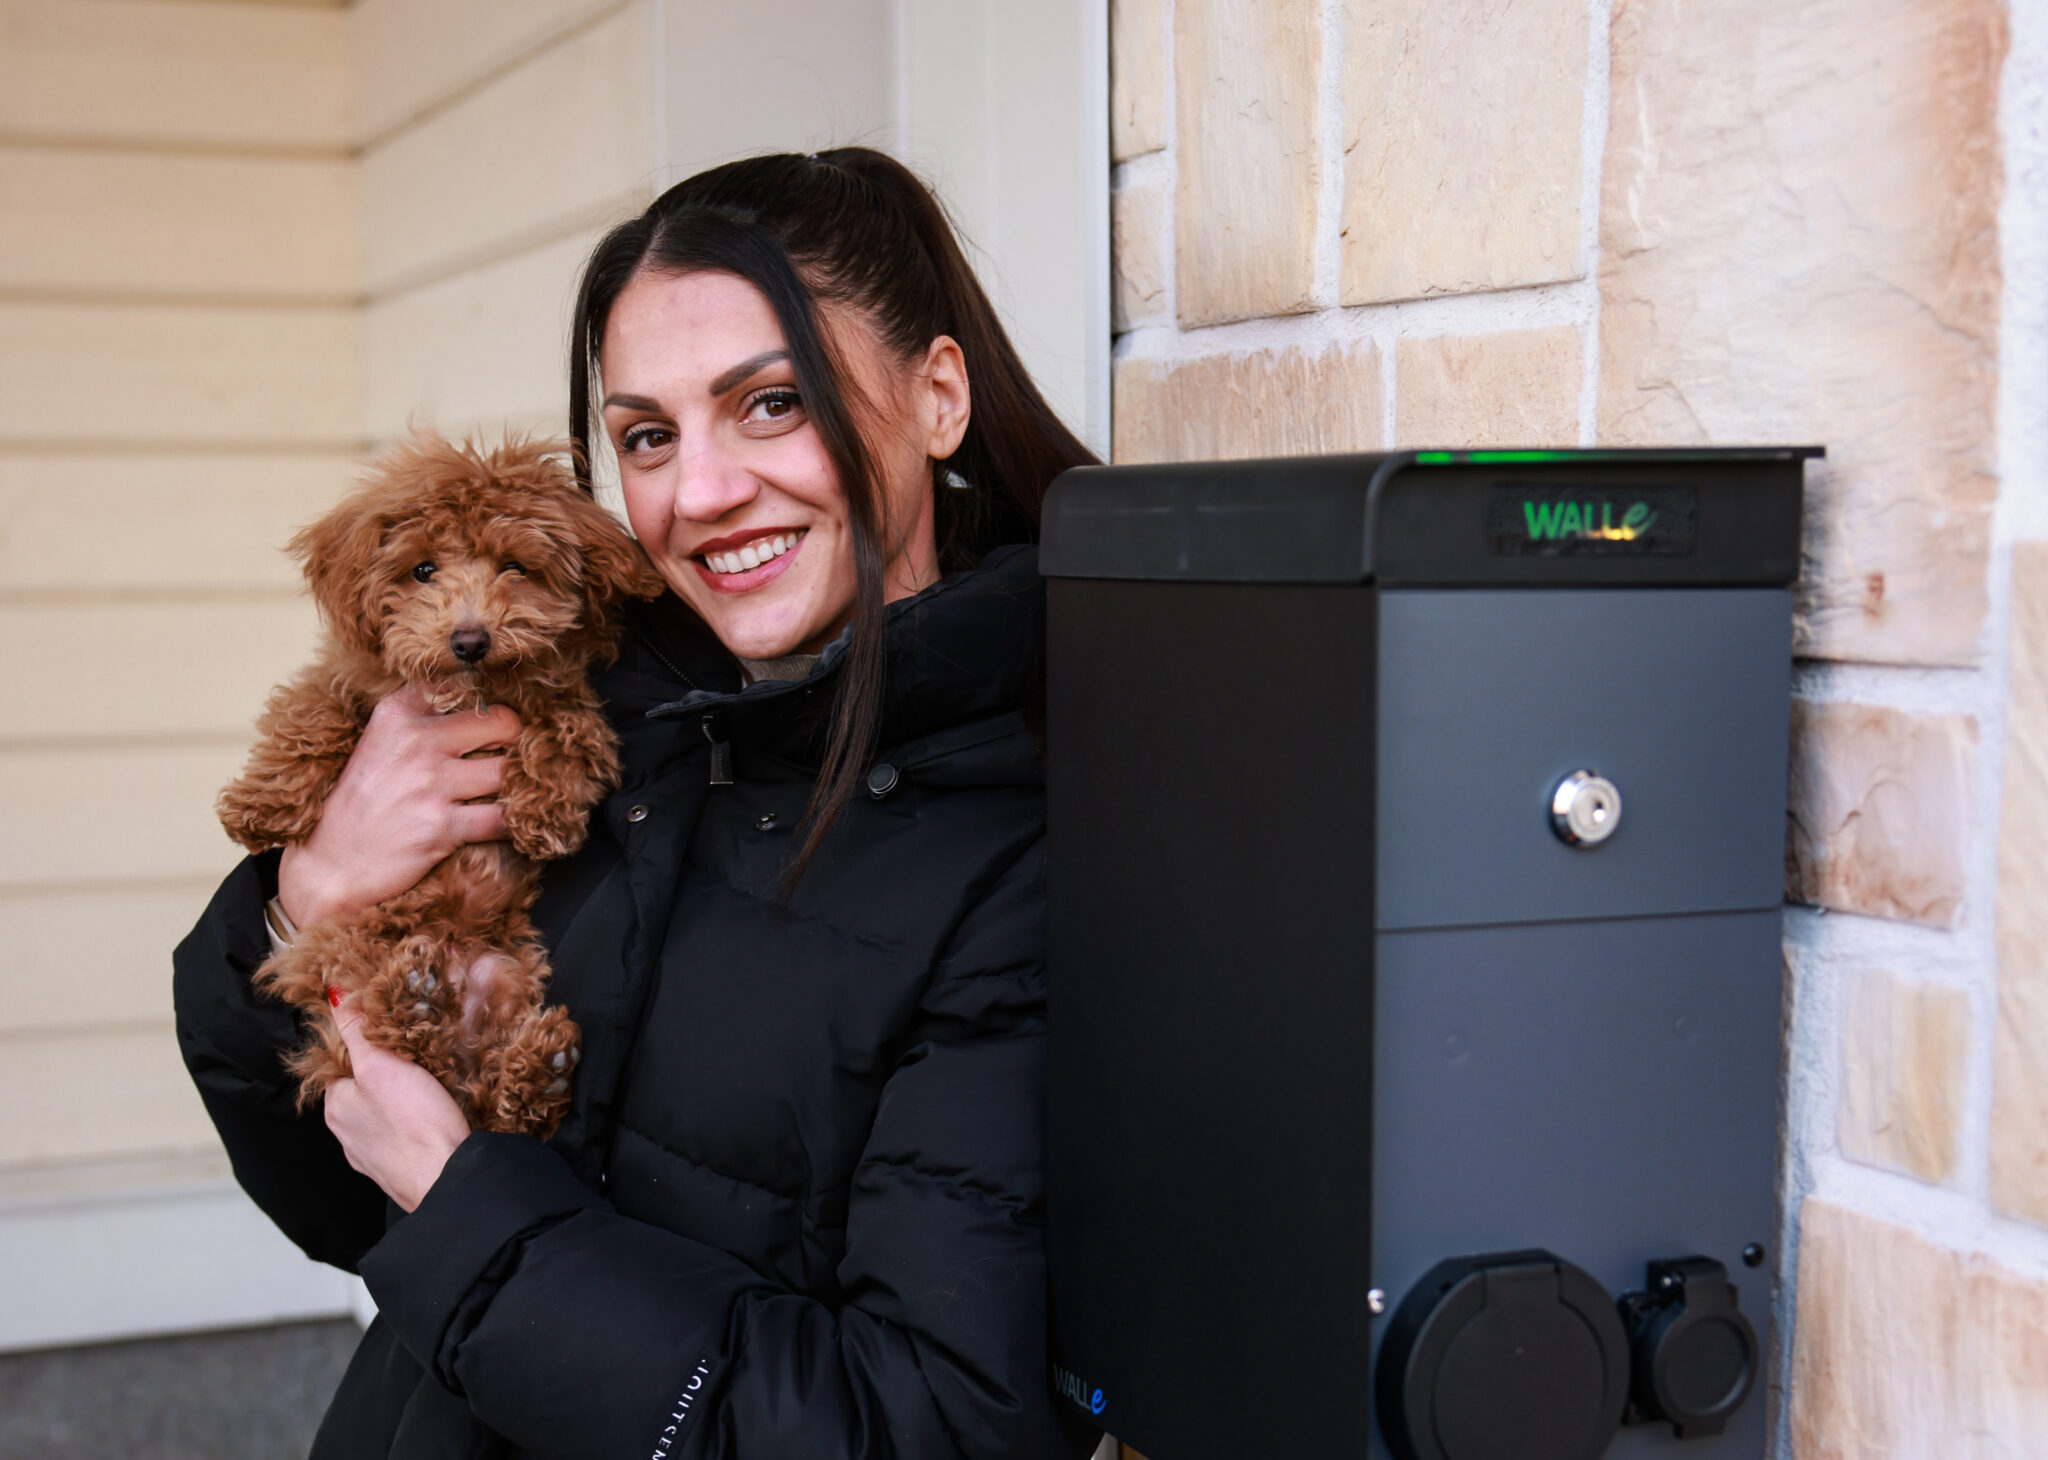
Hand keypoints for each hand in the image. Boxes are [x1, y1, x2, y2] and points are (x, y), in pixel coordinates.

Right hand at [279, 686, 520, 927]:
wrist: (331, 866)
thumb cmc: (359, 806)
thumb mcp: (377, 745)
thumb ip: (419, 720)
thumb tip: (479, 705)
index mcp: (396, 714)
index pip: (465, 688)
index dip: (489, 705)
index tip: (495, 724)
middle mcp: (414, 741)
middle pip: (502, 723)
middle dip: (517, 742)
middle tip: (514, 759)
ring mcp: (429, 784)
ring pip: (507, 771)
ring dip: (517, 785)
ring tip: (515, 793)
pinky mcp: (441, 827)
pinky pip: (502, 818)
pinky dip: (515, 823)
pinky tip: (512, 824)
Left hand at [325, 1002, 470, 1212]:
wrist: (447, 1181)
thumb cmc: (414, 1125)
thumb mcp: (381, 1065)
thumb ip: (357, 1031)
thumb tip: (332, 994)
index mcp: (336, 1106)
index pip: (340, 1064)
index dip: (363, 1044)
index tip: (390, 1031)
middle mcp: (347, 1134)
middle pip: (362, 1089)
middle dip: (384, 1073)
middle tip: (417, 1054)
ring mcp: (372, 1156)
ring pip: (382, 1114)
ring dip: (399, 1100)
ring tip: (429, 1084)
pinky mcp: (399, 1169)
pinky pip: (401, 1135)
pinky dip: (412, 1123)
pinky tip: (433, 1116)